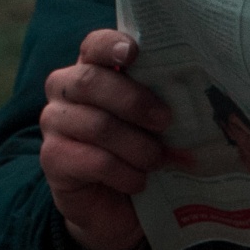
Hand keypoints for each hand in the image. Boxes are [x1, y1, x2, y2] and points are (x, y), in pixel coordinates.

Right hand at [39, 28, 171, 249]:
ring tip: (156, 160)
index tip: (133, 53)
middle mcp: (64, 89)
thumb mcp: (153, 119)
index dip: (111, 45)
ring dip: (137, 146)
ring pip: (98, 125)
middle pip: (91, 82)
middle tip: (165, 120)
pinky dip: (125, 173)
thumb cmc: (139, 147)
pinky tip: (139, 181)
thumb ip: (162, 98)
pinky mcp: (52, 159)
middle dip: (134, 101)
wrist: (115, 203)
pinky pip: (94, 161)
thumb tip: (197, 92)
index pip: (94, 45)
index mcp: (92, 67)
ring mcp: (54, 123)